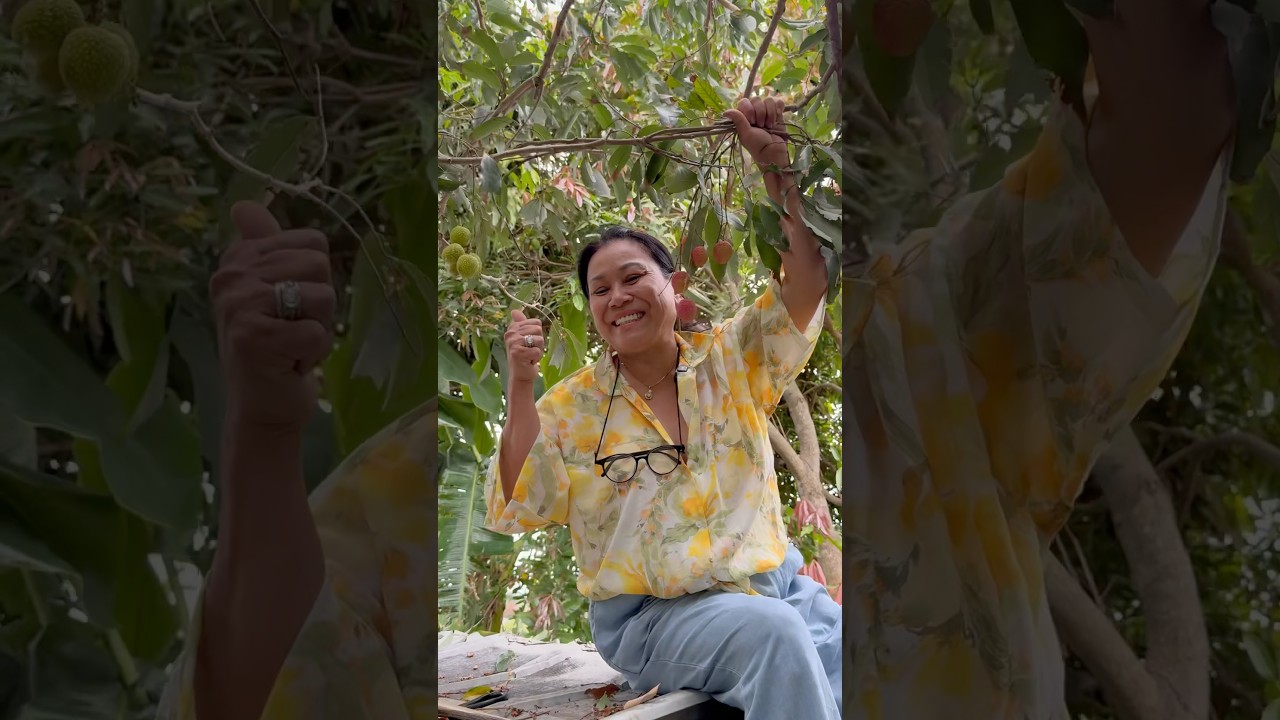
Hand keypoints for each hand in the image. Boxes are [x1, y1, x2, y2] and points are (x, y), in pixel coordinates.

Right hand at [211, 201, 336, 431]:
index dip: (315, 278)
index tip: (290, 303)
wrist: (262, 404)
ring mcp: (239, 305)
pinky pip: (316, 332)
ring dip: (318, 329)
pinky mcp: (253, 337)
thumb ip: (263, 245)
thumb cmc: (273, 345)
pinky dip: (312, 354)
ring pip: (323, 296)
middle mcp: (232, 276)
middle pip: (320, 266)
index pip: (312, 242)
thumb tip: (244, 205)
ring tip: (290, 345)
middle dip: (320, 305)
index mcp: (238, 259)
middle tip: (292, 328)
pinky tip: (288, 363)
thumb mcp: (270, 289)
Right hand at [504, 308, 543, 386]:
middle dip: (538, 342)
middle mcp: (511, 334)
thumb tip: (514, 311)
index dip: (537, 334)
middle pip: (538, 330)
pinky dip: (536, 358)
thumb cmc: (523, 356)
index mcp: (513, 328)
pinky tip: (528, 361)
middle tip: (530, 350)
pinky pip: (537, 351)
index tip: (529, 342)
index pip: (536, 322)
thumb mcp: (522, 337)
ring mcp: (513, 343)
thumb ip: (520, 323)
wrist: (520, 374)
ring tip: (529, 355)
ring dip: (538, 350)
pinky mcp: (518, 353)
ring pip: (539, 340)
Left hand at [723, 94, 790, 172]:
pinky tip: (777, 119)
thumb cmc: (758, 145)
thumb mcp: (746, 134)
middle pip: (757, 99)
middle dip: (760, 112)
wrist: (775, 152)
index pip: (744, 102)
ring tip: (769, 126)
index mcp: (744, 117)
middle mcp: (754, 113)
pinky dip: (778, 109)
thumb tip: (725, 111)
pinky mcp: (778, 113)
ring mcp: (766, 112)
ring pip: (768, 100)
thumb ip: (738, 120)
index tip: (751, 121)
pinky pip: (778, 101)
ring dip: (770, 113)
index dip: (749, 109)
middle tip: (761, 125)